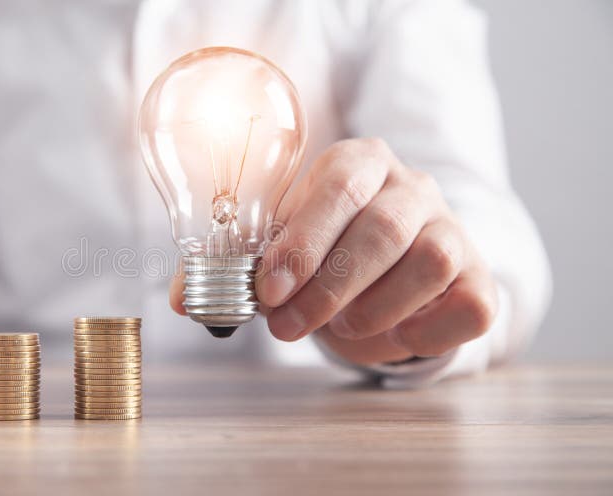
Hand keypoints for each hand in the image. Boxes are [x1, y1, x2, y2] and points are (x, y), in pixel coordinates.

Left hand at [254, 138, 497, 363]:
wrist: (386, 270)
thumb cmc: (329, 249)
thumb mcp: (293, 240)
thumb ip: (264, 259)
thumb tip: (222, 295)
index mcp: (362, 162)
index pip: (340, 188)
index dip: (304, 243)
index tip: (271, 289)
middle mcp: (414, 187)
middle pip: (383, 229)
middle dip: (329, 288)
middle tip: (289, 325)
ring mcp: (453, 228)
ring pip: (431, 263)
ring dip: (376, 308)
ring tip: (342, 326)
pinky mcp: (479, 276)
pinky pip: (472, 305)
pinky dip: (430, 331)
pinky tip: (396, 336)